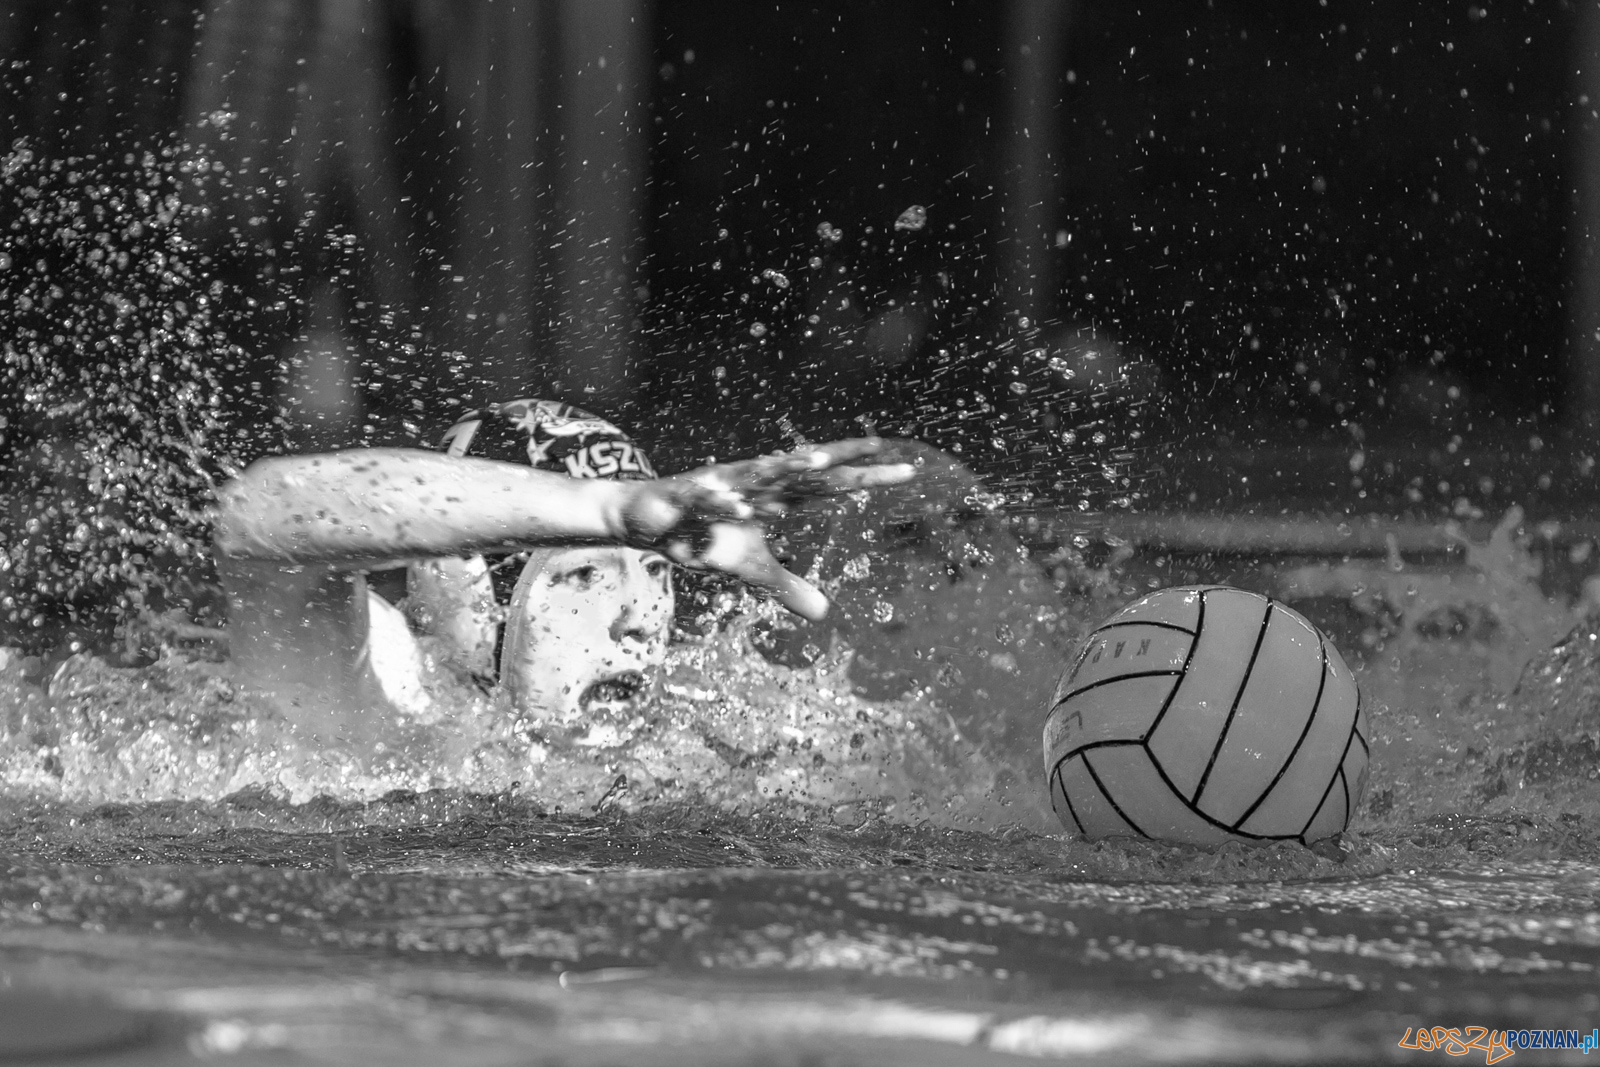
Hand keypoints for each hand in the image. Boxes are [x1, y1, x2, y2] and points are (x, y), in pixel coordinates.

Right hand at [618, 438, 915, 619]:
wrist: (647, 519)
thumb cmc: (705, 535)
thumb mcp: (752, 568)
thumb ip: (789, 587)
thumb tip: (825, 614)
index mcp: (774, 496)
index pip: (827, 484)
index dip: (863, 474)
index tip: (906, 466)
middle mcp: (755, 483)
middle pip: (805, 472)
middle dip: (841, 464)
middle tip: (881, 451)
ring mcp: (721, 485)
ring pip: (759, 475)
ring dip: (787, 468)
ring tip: (819, 459)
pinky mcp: (685, 497)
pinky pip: (704, 498)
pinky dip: (718, 500)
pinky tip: (734, 503)